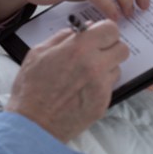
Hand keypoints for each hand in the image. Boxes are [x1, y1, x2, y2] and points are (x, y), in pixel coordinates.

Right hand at [6, 19, 128, 141]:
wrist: (32, 125)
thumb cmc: (30, 89)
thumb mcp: (39, 52)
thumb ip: (63, 36)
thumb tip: (82, 29)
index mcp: (79, 49)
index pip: (110, 29)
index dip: (104, 30)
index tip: (97, 35)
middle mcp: (95, 66)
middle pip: (122, 48)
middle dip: (110, 47)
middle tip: (96, 52)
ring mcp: (101, 87)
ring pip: (117, 68)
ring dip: (106, 67)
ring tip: (87, 73)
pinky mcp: (103, 104)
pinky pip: (110, 87)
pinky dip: (101, 85)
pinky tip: (84, 89)